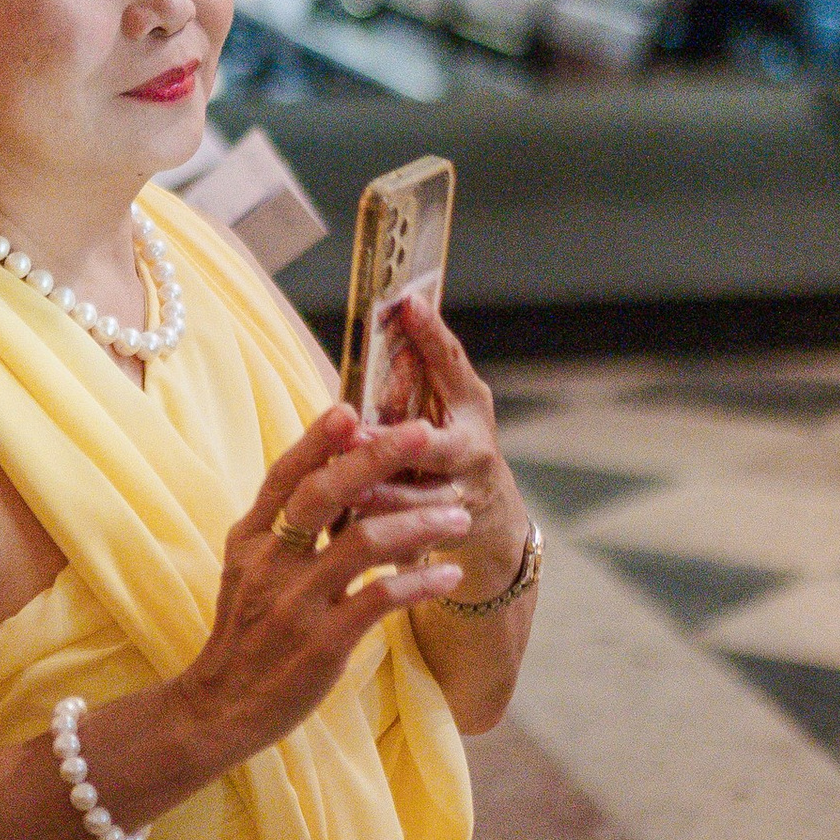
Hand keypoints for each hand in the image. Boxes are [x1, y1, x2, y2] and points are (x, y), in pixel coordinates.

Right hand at [174, 401, 471, 770]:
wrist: (220, 706)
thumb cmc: (246, 632)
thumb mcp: (250, 570)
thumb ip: (285, 527)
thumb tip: (334, 476)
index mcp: (250, 538)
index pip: (283, 476)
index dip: (316, 440)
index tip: (352, 408)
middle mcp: (269, 562)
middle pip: (324, 494)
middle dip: (376, 457)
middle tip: (422, 434)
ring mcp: (296, 602)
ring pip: (364, 542)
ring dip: (419, 522)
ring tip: (459, 513)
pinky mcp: (323, 642)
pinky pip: (381, 599)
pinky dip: (421, 582)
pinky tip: (449, 574)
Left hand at [361, 295, 525, 602]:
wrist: (495, 525)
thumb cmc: (451, 452)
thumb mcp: (445, 411)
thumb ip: (416, 380)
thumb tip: (384, 320)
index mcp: (470, 405)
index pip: (451, 363)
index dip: (431, 335)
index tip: (406, 303)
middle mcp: (472, 447)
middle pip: (433, 444)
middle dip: (392, 441)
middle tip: (352, 432)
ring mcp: (465, 494)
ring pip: (417, 500)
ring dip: (380, 496)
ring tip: (344, 491)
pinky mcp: (453, 533)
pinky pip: (412, 536)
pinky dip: (382, 534)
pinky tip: (346, 534)